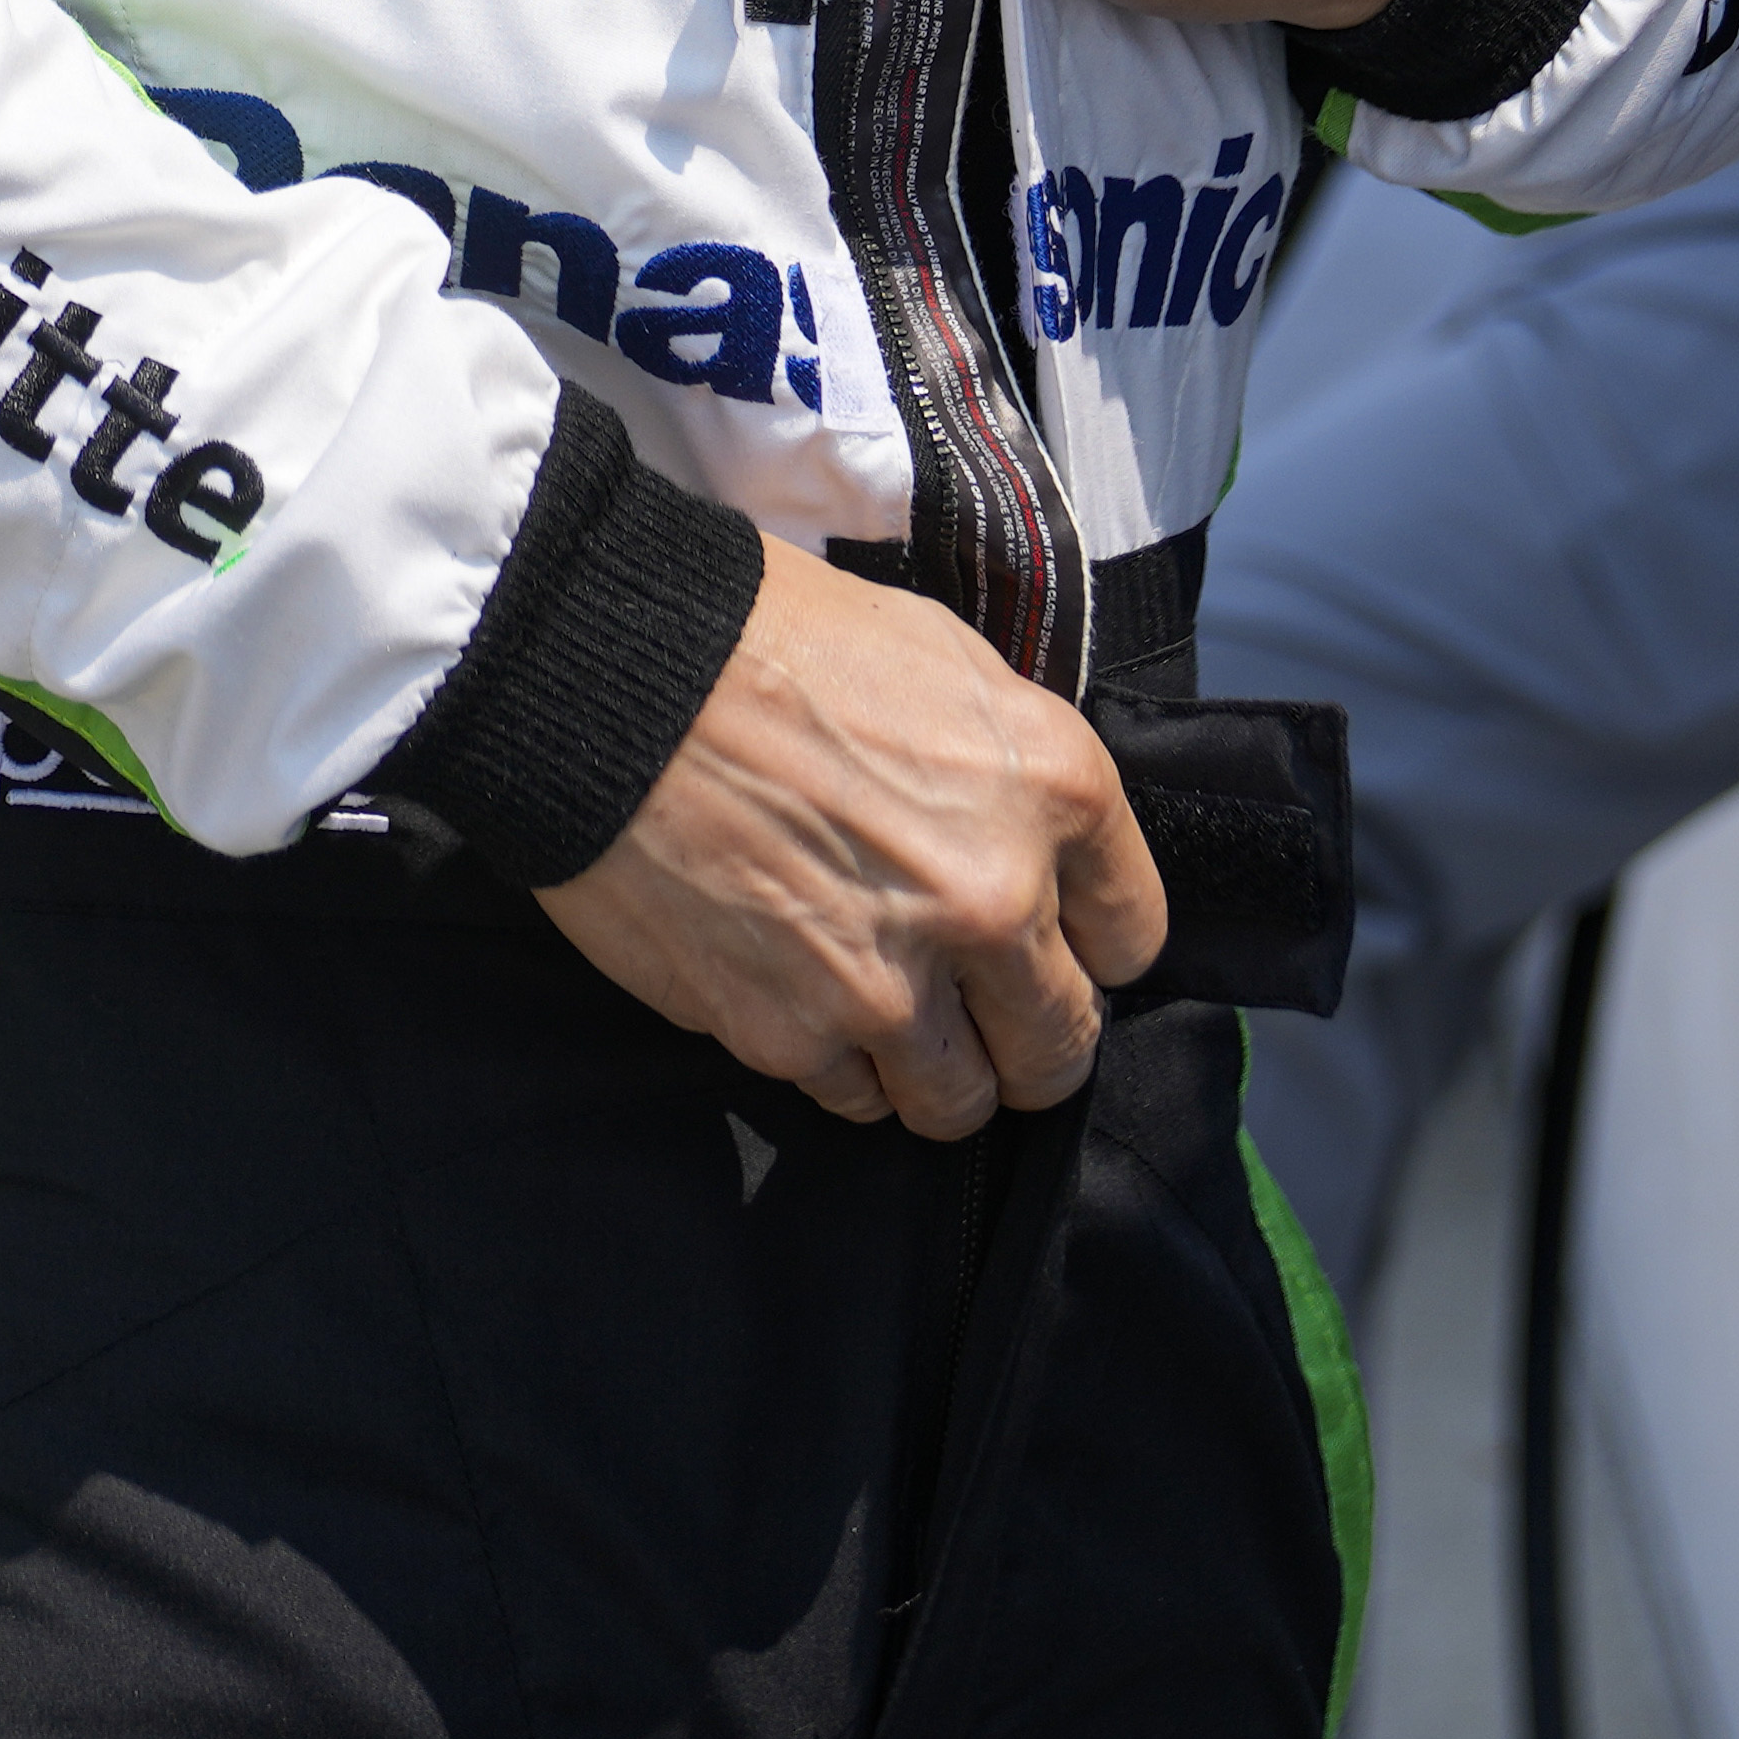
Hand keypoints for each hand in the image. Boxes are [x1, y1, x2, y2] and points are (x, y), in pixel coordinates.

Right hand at [529, 547, 1165, 1129]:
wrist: (605, 670)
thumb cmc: (764, 633)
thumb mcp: (935, 653)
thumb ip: (1008, 766)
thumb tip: (1027, 840)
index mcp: (1049, 788)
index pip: (1133, 934)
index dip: (1090, 943)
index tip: (1052, 943)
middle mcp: (993, 900)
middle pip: (1062, 1045)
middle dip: (1028, 1038)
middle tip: (979, 1015)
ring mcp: (892, 984)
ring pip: (960, 1104)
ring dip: (934, 1071)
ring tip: (885, 1016)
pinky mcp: (789, 1036)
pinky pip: (848, 1097)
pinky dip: (834, 1064)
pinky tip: (800, 995)